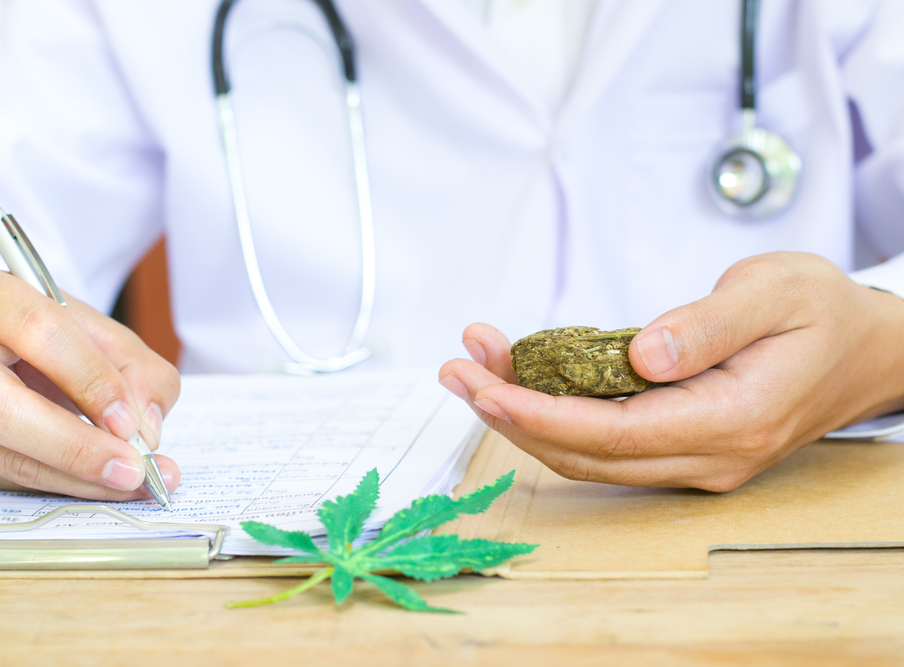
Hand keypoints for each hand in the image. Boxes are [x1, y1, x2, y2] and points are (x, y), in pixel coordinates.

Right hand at [0, 268, 180, 499]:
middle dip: (79, 448)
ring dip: (77, 479)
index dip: (90, 381)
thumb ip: (134, 367)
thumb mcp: (95, 329)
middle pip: (2, 410)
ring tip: (130, 481)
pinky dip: (59, 485)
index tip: (131, 420)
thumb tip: (145, 427)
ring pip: (3, 457)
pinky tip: (96, 483)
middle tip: (134, 468)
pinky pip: (5, 478)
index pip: (38, 333)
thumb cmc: (43, 332)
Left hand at [438, 252, 903, 491]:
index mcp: (732, 419)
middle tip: (458, 370)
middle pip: (586, 452)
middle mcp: (707, 454)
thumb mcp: (777, 293)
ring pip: (588, 451)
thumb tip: (642, 356)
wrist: (865, 350)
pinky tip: (521, 378)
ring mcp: (693, 459)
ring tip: (473, 368)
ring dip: (523, 414)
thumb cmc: (823, 312)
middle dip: (512, 414)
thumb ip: (708, 325)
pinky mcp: (681, 446)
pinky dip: (555, 412)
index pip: (614, 432)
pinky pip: (605, 440)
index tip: (485, 385)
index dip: (541, 413)